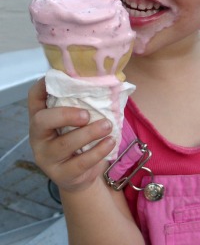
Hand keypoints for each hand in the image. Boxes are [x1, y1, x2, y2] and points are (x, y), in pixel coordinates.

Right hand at [28, 78, 115, 192]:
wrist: (80, 176)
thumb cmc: (79, 140)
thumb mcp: (76, 122)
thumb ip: (81, 105)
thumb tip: (105, 84)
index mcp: (41, 118)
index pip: (34, 97)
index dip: (44, 85)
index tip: (62, 77)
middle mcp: (39, 137)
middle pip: (42, 120)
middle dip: (65, 114)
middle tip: (87, 114)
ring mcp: (47, 157)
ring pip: (64, 144)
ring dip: (89, 133)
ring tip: (107, 126)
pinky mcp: (61, 174)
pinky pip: (80, 162)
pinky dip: (98, 151)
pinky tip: (110, 142)